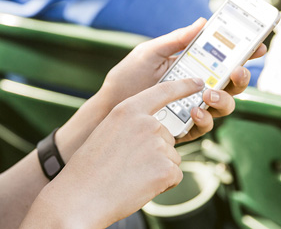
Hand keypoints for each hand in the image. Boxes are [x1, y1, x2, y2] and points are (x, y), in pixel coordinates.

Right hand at [37, 79, 208, 227]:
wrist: (82, 197)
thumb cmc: (90, 168)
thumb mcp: (107, 132)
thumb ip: (132, 125)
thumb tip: (155, 134)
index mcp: (128, 110)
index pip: (163, 91)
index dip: (183, 86)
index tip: (198, 83)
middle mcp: (147, 123)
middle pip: (168, 136)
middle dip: (156, 152)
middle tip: (129, 165)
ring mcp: (158, 145)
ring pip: (171, 157)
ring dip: (158, 169)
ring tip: (131, 176)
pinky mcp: (166, 168)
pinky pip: (175, 175)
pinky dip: (162, 184)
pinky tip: (140, 186)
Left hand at [96, 19, 263, 138]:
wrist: (108, 108)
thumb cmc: (127, 78)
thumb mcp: (150, 52)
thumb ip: (176, 39)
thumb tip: (203, 21)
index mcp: (193, 65)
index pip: (225, 58)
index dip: (245, 52)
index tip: (259, 44)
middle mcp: (198, 87)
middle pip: (232, 84)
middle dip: (242, 76)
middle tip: (238, 70)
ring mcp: (194, 108)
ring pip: (225, 106)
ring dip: (225, 98)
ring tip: (209, 93)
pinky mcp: (186, 128)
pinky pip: (205, 125)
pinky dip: (204, 117)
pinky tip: (194, 109)